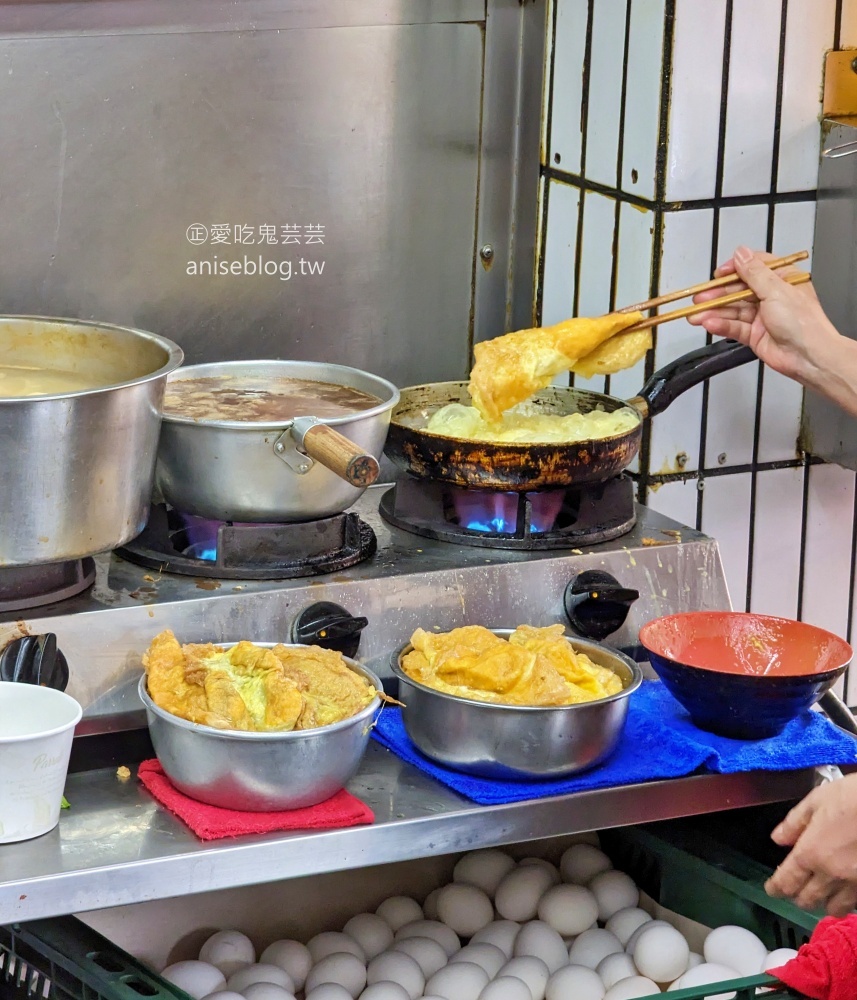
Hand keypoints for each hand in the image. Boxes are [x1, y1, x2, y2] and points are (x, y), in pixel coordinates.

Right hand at [688, 246, 839, 385]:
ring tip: (695, 315)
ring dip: (714, 312)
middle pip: (738, 290)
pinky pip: (734, 327)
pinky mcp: (754, 334)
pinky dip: (721, 326)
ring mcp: (761, 316)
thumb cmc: (803, 323)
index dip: (735, 269)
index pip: (754, 267)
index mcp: (782, 280)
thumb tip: (741, 254)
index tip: (719, 274)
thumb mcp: (776, 290)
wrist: (808, 356)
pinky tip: (709, 324)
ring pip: (733, 310)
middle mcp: (771, 296)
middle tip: (699, 298)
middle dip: (718, 295)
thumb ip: (754, 273)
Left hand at [765, 774, 856, 915]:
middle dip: (797, 896)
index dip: (776, 888)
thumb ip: (795, 822)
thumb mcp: (817, 800)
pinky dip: (848, 900)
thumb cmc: (853, 798)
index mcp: (811, 853)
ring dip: (824, 902)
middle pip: (808, 900)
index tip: (772, 889)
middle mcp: (832, 875)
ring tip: (822, 892)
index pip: (787, 880)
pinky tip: (847, 889)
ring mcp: (856, 885)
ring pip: (835, 908)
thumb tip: (778, 839)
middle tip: (795, 888)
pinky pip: (856, 903)